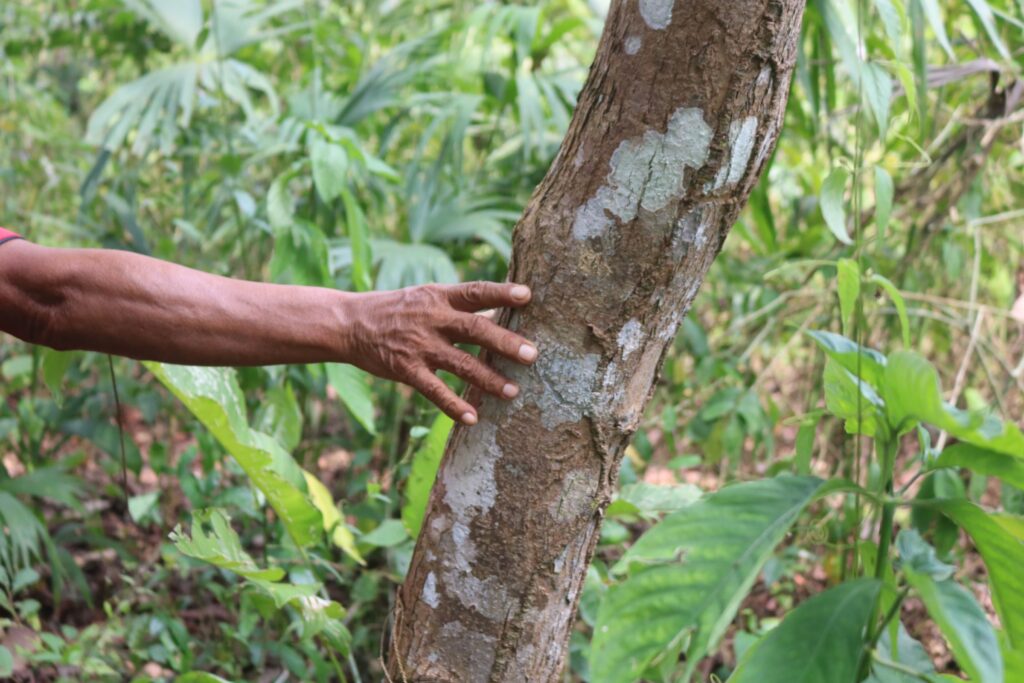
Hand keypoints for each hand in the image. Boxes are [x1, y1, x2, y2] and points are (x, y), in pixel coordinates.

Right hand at [339, 282, 536, 424]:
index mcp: (440, 297)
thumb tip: (499, 312)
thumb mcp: (427, 298)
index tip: (527, 295)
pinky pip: (434, 390)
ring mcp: (419, 346)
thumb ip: (461, 307)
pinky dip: (453, 406)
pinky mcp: (406, 370)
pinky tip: (473, 419)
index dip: (501, 293)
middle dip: (504, 342)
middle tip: (531, 355)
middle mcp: (432, 319)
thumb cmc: (398, 309)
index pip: (475, 292)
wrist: (350, 324)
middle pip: (474, 329)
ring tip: (513, 391)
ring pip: (460, 363)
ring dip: (488, 379)